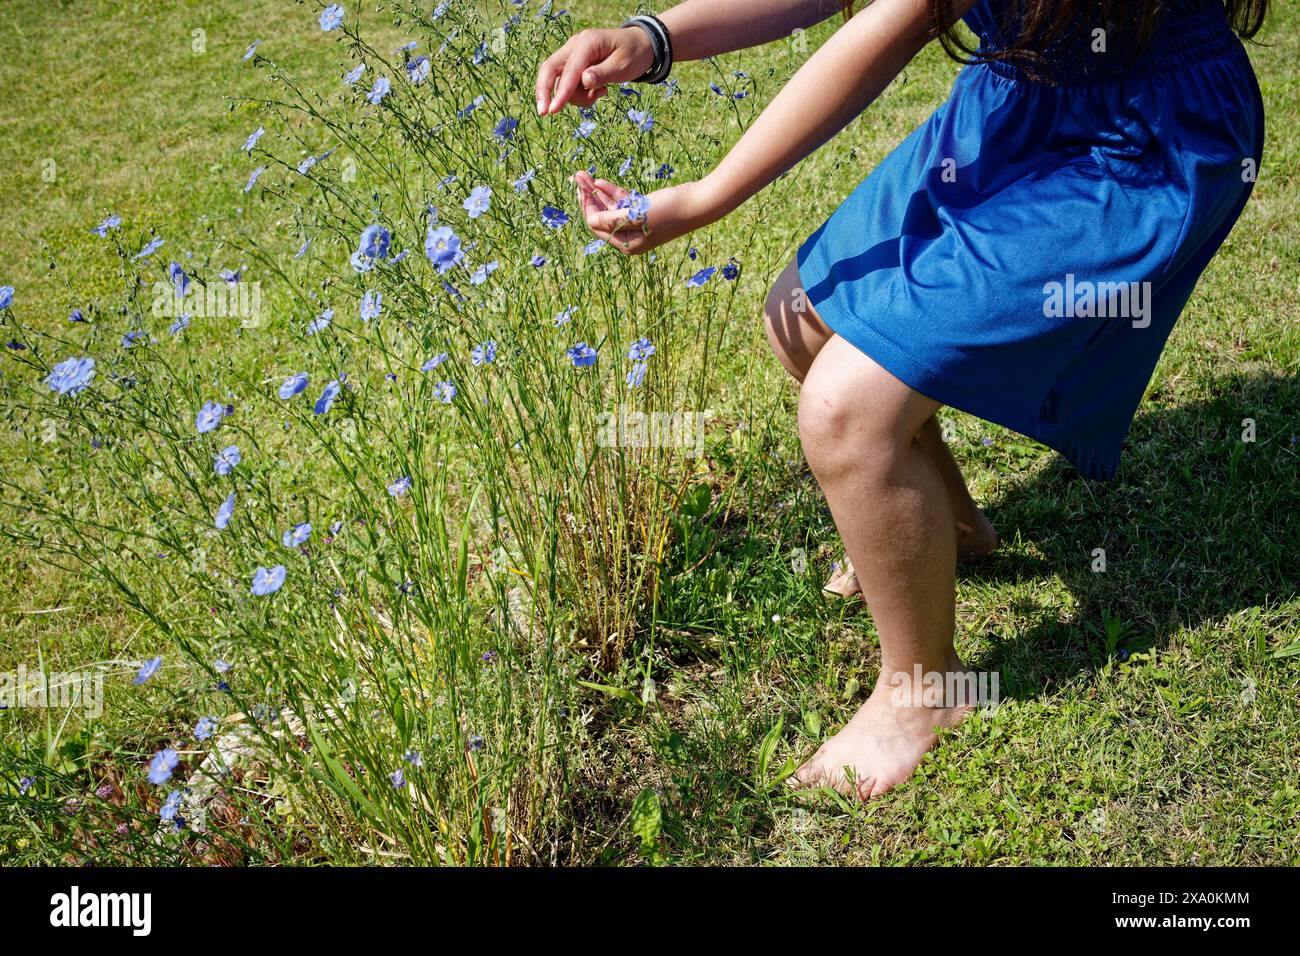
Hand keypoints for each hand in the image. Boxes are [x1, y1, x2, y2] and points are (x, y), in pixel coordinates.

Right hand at [535, 28, 654, 114]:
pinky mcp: (574, 65)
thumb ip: (603, 73)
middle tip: (544, 113)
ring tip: (600, 94)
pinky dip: (580, 95)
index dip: (561, 91)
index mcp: (587, 42)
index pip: (569, 69)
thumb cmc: (633, 54)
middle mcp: (575, 46)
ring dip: (575, 97)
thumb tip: (584, 81)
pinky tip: (599, 92)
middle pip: (550, 69)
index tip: (553, 110)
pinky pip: (568, 84)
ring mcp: (573, 55)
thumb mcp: (623, 65)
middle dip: (544, 91)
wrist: (640, 46)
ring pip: (560, 81)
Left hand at [572, 171, 719, 255]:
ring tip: (583, 175)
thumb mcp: (637, 215)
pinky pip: (624, 203)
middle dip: (588, 197)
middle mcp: (630, 237)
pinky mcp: (645, 212)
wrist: (698, 204)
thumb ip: (611, 218)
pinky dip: (613, 193)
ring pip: (611, 208)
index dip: (586, 207)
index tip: (579, 188)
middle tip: (576, 177)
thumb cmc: (669, 211)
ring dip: (598, 192)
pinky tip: (601, 182)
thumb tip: (590, 220)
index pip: (597, 227)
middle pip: (601, 217)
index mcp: (627, 244)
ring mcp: (638, 224)